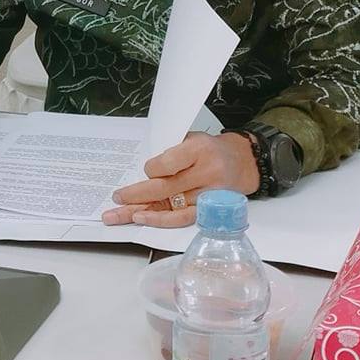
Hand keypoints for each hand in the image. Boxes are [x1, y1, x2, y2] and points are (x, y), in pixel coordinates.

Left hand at [103, 131, 258, 228]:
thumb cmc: (210, 150)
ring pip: (169, 206)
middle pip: (165, 188)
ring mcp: (208, 194)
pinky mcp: (209, 209)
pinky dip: (160, 221)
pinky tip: (142, 219)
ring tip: (118, 215)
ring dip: (140, 211)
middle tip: (117, 197)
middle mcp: (206, 173)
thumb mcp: (191, 139)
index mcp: (199, 149)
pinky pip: (182, 218)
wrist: (242, 162)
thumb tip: (143, 174)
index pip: (168, 163)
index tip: (146, 170)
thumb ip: (169, 154)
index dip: (152, 169)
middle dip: (135, 194)